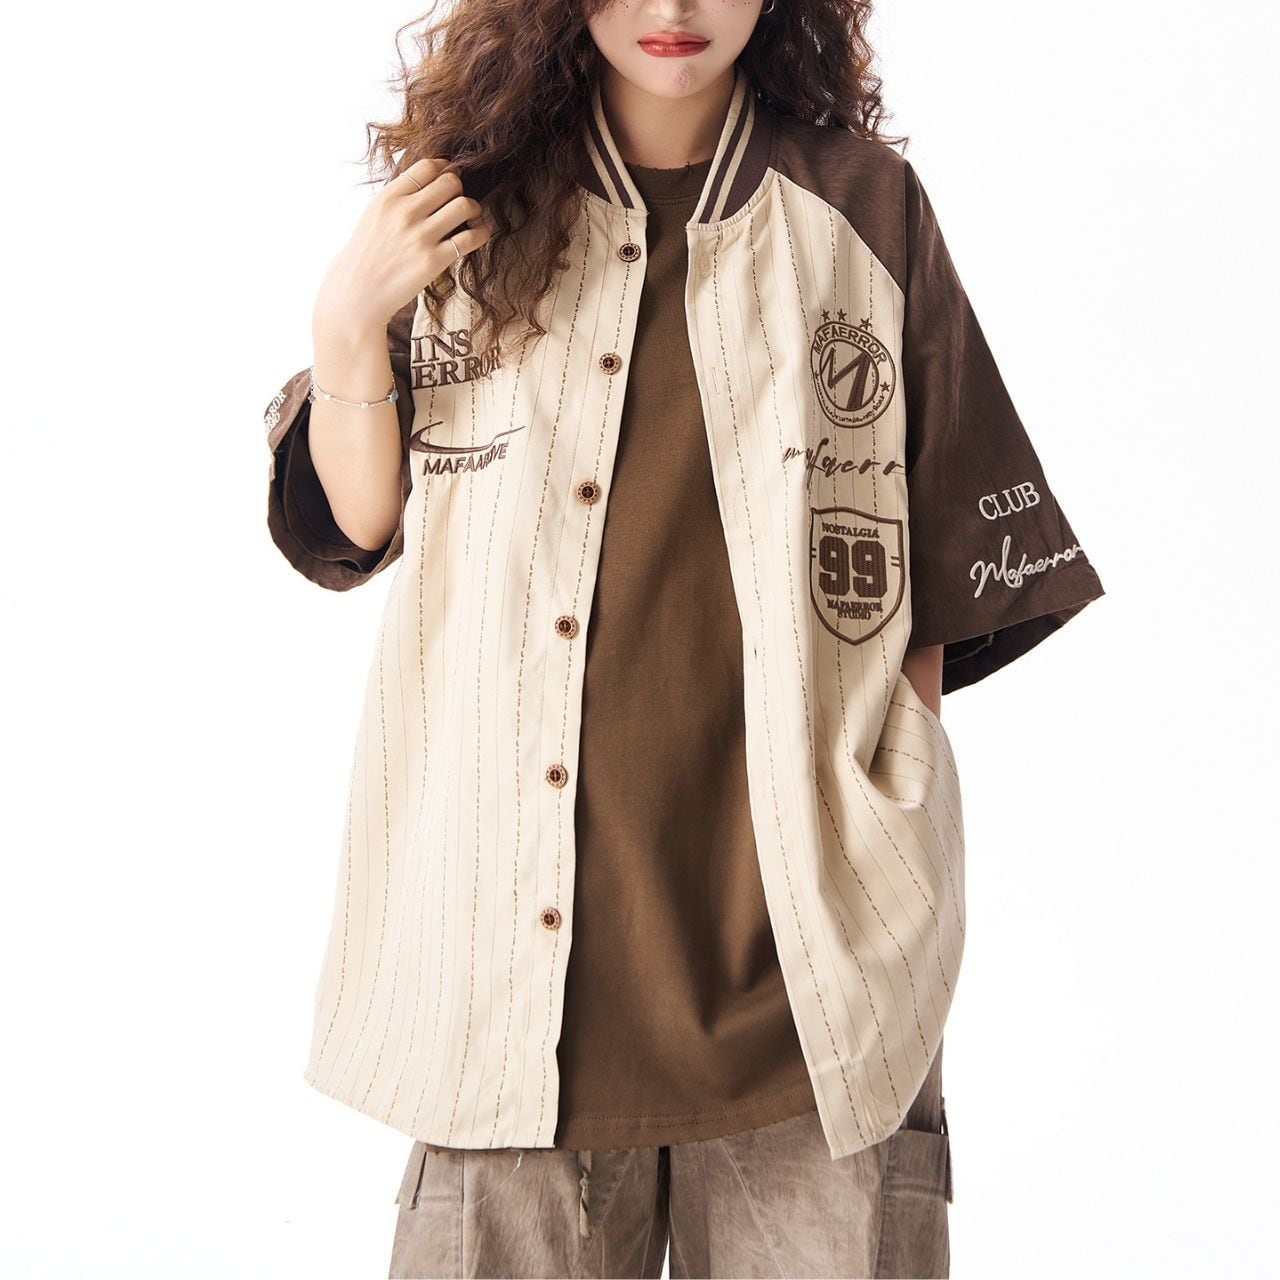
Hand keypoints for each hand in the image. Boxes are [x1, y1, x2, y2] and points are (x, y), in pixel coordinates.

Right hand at [312, 156, 494, 341]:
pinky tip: (480, 233)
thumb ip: (401, 195)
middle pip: (451, 182)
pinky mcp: (433, 261)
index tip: (449, 178)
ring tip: (471, 217)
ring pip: (464, 205)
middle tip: (458, 202)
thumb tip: (435, 176)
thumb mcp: (375, 214)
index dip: (445, 169)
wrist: (358, 292)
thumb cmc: (369, 253)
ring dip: (474, 209)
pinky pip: (471, 238)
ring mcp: (420, 237)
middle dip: (460, 189)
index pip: (428, 166)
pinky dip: (482, 232)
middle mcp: (405, 213)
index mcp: (389, 198)